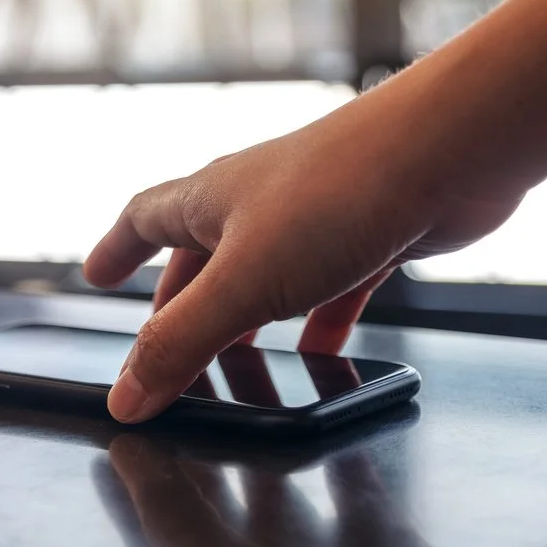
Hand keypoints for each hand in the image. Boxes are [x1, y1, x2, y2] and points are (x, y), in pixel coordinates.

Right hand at [84, 103, 526, 421]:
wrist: (451, 149)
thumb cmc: (339, 192)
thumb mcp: (241, 283)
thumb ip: (181, 343)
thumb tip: (126, 398)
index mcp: (210, 200)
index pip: (144, 220)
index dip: (117, 251)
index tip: (95, 277)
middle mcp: (257, 203)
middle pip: (201, 257)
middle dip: (179, 305)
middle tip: (165, 346)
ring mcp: (315, 218)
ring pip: (266, 277)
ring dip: (247, 322)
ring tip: (238, 362)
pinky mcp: (370, 237)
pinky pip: (333, 289)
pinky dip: (319, 325)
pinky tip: (323, 355)